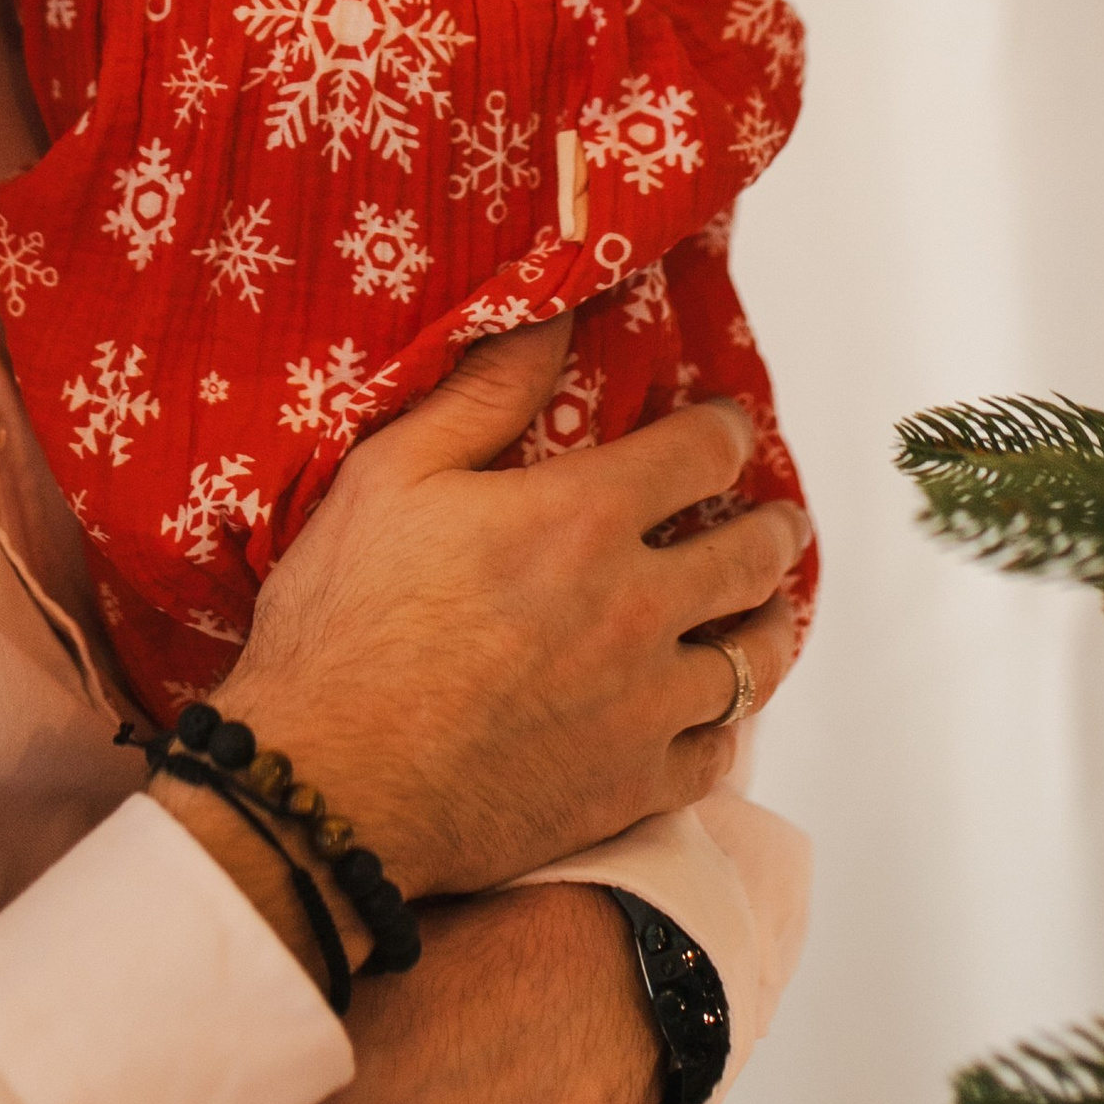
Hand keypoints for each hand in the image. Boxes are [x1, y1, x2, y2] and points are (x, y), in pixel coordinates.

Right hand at [214, 318, 810, 900]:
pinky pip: (717, 752)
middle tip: (776, 519)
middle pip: (750, 554)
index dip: (726, 430)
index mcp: (583, 518)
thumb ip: (485, 394)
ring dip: (770, 621)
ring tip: (768, 609)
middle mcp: (637, 607)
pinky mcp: (630, 789)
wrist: (326, 790)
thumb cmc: (344, 625)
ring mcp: (643, 706)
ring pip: (755, 657)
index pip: (702, 453)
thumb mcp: (392, 476)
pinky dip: (726, 724)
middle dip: (772, 524)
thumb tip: (555, 313)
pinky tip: (716, 712)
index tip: (726, 428)